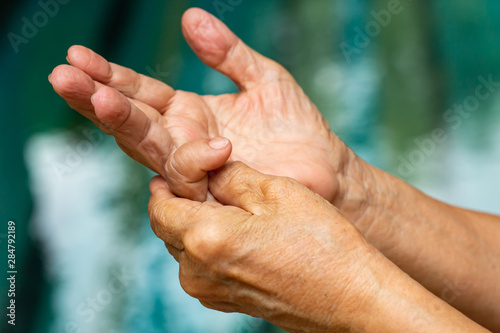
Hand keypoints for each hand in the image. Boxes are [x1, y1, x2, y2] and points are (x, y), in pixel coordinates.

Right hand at [49, 8, 350, 202]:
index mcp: (188, 112)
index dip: (109, 76)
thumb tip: (189, 18)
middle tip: (64, 77)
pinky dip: (192, 161)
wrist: (326, 170)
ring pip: (150, 148)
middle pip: (131, 120)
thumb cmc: (296, 127)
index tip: (77, 58)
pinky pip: (192, 178)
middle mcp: (183, 141)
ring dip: (123, 124)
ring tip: (103, 99)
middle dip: (97, 98)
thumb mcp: (263, 77)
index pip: (140, 92)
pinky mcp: (214, 194)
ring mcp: (196, 170)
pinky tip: (200, 144)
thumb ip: (227, 52)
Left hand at [148, 161, 487, 332]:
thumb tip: (207, 170)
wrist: (350, 297)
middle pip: (168, 229)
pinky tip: (241, 234)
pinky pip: (202, 267)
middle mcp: (197, 272)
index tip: (179, 171)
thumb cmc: (320, 243)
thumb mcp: (275, 192)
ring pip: (184, 248)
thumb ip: (230, 176)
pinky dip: (210, 245)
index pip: (160, 206)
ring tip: (230, 209)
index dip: (165, 184)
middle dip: (181, 203)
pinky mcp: (225, 302)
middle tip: (207, 184)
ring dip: (196, 225)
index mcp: (205, 238)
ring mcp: (210, 292)